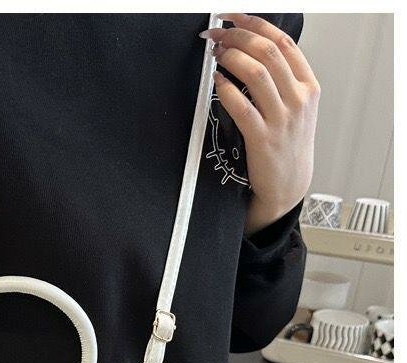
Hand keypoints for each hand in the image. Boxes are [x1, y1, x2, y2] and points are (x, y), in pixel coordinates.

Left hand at [200, 13, 319, 235]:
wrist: (288, 184)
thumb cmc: (287, 144)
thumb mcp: (297, 107)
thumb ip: (283, 80)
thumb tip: (253, 50)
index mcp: (308, 86)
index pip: (284, 42)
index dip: (255, 24)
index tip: (233, 17)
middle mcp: (298, 99)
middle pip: (267, 52)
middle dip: (237, 37)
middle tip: (216, 35)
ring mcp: (282, 119)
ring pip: (256, 73)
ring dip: (231, 57)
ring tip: (215, 54)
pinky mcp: (262, 138)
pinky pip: (241, 105)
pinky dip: (226, 88)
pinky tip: (215, 81)